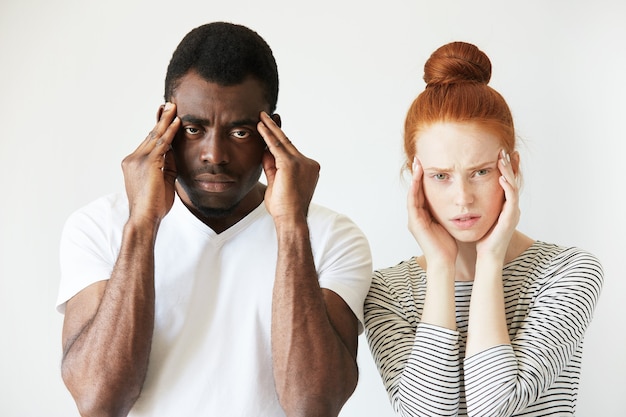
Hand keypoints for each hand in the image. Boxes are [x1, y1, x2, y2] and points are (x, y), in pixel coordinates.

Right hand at [121, 102, 179, 226]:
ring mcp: (138, 160)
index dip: (158, 128)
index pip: (148, 141)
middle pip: (150, 135)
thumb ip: (167, 164)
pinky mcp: (148, 164)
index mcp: (134, 162)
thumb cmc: (154, 205)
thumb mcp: (163, 180)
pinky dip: (170, 132)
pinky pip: (161, 144)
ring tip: (174, 107)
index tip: (165, 116)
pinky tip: (177, 123)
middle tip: (169, 104)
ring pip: (155, 136)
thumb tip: (174, 151)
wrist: (145, 218)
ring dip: (166, 120)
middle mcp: (133, 158)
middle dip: (161, 119)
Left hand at [257, 112, 319, 223]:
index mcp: (308, 168)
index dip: (280, 139)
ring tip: (261, 117)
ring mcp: (301, 163)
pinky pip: (276, 146)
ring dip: (270, 129)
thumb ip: (272, 167)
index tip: (272, 129)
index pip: (291, 150)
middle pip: (288, 143)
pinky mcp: (291, 164)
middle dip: (275, 129)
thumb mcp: (276, 184)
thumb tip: (265, 152)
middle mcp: (308, 163)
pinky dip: (267, 136)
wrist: (291, 219)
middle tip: (266, 115)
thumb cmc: (284, 208)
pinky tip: (260, 127)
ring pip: (282, 142)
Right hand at [408, 158, 456, 263]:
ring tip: (417, 165)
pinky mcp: (414, 223)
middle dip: (417, 174)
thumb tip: (459, 200)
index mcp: (424, 216)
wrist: (444, 262)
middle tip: (419, 159)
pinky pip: (412, 203)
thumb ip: (449, 212)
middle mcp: (416, 216)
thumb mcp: (449, 223)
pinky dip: (414, 190)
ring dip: (414, 179)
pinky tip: (417, 180)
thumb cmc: (448, 245)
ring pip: (412, 194)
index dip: (423, 178)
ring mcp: (413, 219)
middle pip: (415, 190)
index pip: (422, 192)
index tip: (427, 164)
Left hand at [475, 150, 520, 259]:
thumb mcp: (479, 216)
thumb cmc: (482, 239)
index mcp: (504, 206)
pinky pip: (511, 199)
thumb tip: (465, 193)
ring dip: (509, 171)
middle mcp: (511, 207)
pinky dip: (507, 187)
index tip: (501, 153)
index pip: (507, 182)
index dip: (506, 168)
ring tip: (503, 158)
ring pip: (514, 186)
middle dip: (510, 165)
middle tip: (505, 150)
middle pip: (513, 181)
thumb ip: (477, 204)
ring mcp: (512, 212)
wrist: (486, 257)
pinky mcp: (510, 218)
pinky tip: (502, 177)